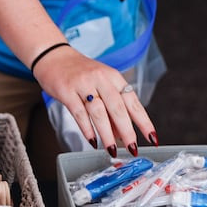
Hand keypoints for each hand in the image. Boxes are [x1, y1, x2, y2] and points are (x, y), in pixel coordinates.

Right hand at [32, 45, 157, 157]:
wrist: (54, 56)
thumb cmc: (80, 73)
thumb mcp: (101, 85)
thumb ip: (111, 109)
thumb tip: (122, 135)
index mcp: (113, 77)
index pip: (133, 101)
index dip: (144, 121)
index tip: (152, 137)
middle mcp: (100, 79)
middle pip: (118, 107)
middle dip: (127, 130)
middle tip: (133, 147)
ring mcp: (83, 84)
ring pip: (99, 111)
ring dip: (107, 133)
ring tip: (112, 149)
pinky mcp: (67, 91)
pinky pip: (79, 113)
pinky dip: (87, 129)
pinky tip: (92, 141)